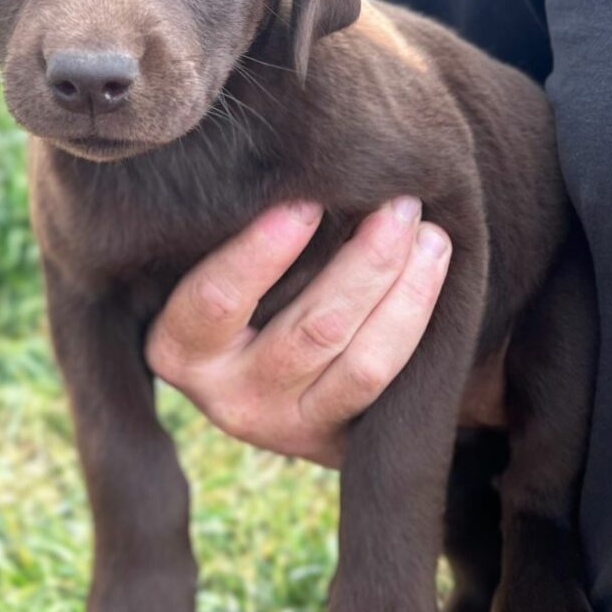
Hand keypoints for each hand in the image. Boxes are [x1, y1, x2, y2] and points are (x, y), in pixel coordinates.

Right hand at [145, 198, 450, 468]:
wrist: (243, 370)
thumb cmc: (229, 285)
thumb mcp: (205, 264)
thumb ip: (233, 232)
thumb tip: (298, 170)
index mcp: (180, 348)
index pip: (218, 299)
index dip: (263, 250)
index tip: (308, 199)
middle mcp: (229, 398)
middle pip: (312, 330)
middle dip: (366, 261)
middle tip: (398, 203)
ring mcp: (286, 427)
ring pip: (362, 362)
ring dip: (405, 290)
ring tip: (428, 233)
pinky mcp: (333, 442)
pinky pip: (387, 383)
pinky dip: (416, 320)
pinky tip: (432, 267)